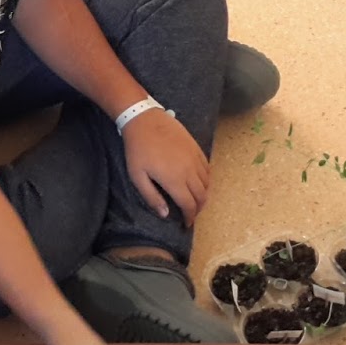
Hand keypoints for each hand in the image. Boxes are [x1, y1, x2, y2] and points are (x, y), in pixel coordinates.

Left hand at [122, 108, 210, 226]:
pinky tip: (199, 183)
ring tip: (195, 201)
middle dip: (198, 209)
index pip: (189, 205)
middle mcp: (189, 171)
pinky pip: (207, 169)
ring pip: (207, 184)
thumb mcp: (137, 176)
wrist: (145, 120)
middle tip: (191, 214)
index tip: (186, 224)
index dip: (189, 218)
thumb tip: (166, 214)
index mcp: (174, 180)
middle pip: (201, 197)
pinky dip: (206, 180)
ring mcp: (195, 159)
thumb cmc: (138, 149)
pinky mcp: (196, 149)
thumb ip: (152, 197)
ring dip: (203, 195)